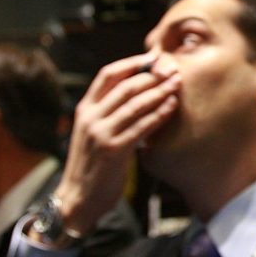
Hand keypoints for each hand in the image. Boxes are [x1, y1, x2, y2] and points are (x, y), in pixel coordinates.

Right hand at [46, 55, 179, 242]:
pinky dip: (158, 114)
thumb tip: (138, 90)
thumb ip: (109, 112)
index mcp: (85, 109)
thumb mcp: (94, 132)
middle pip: (126, 86)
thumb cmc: (93, 165)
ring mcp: (100, 133)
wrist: (78, 198)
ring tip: (177, 84)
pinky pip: (141, 126)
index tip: (154, 58)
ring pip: (135, 104)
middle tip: (173, 69)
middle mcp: (90, 117)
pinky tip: (171, 107)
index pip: (108, 75)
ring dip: (159, 91)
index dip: (132, 63)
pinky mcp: (113, 150)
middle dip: (152, 75)